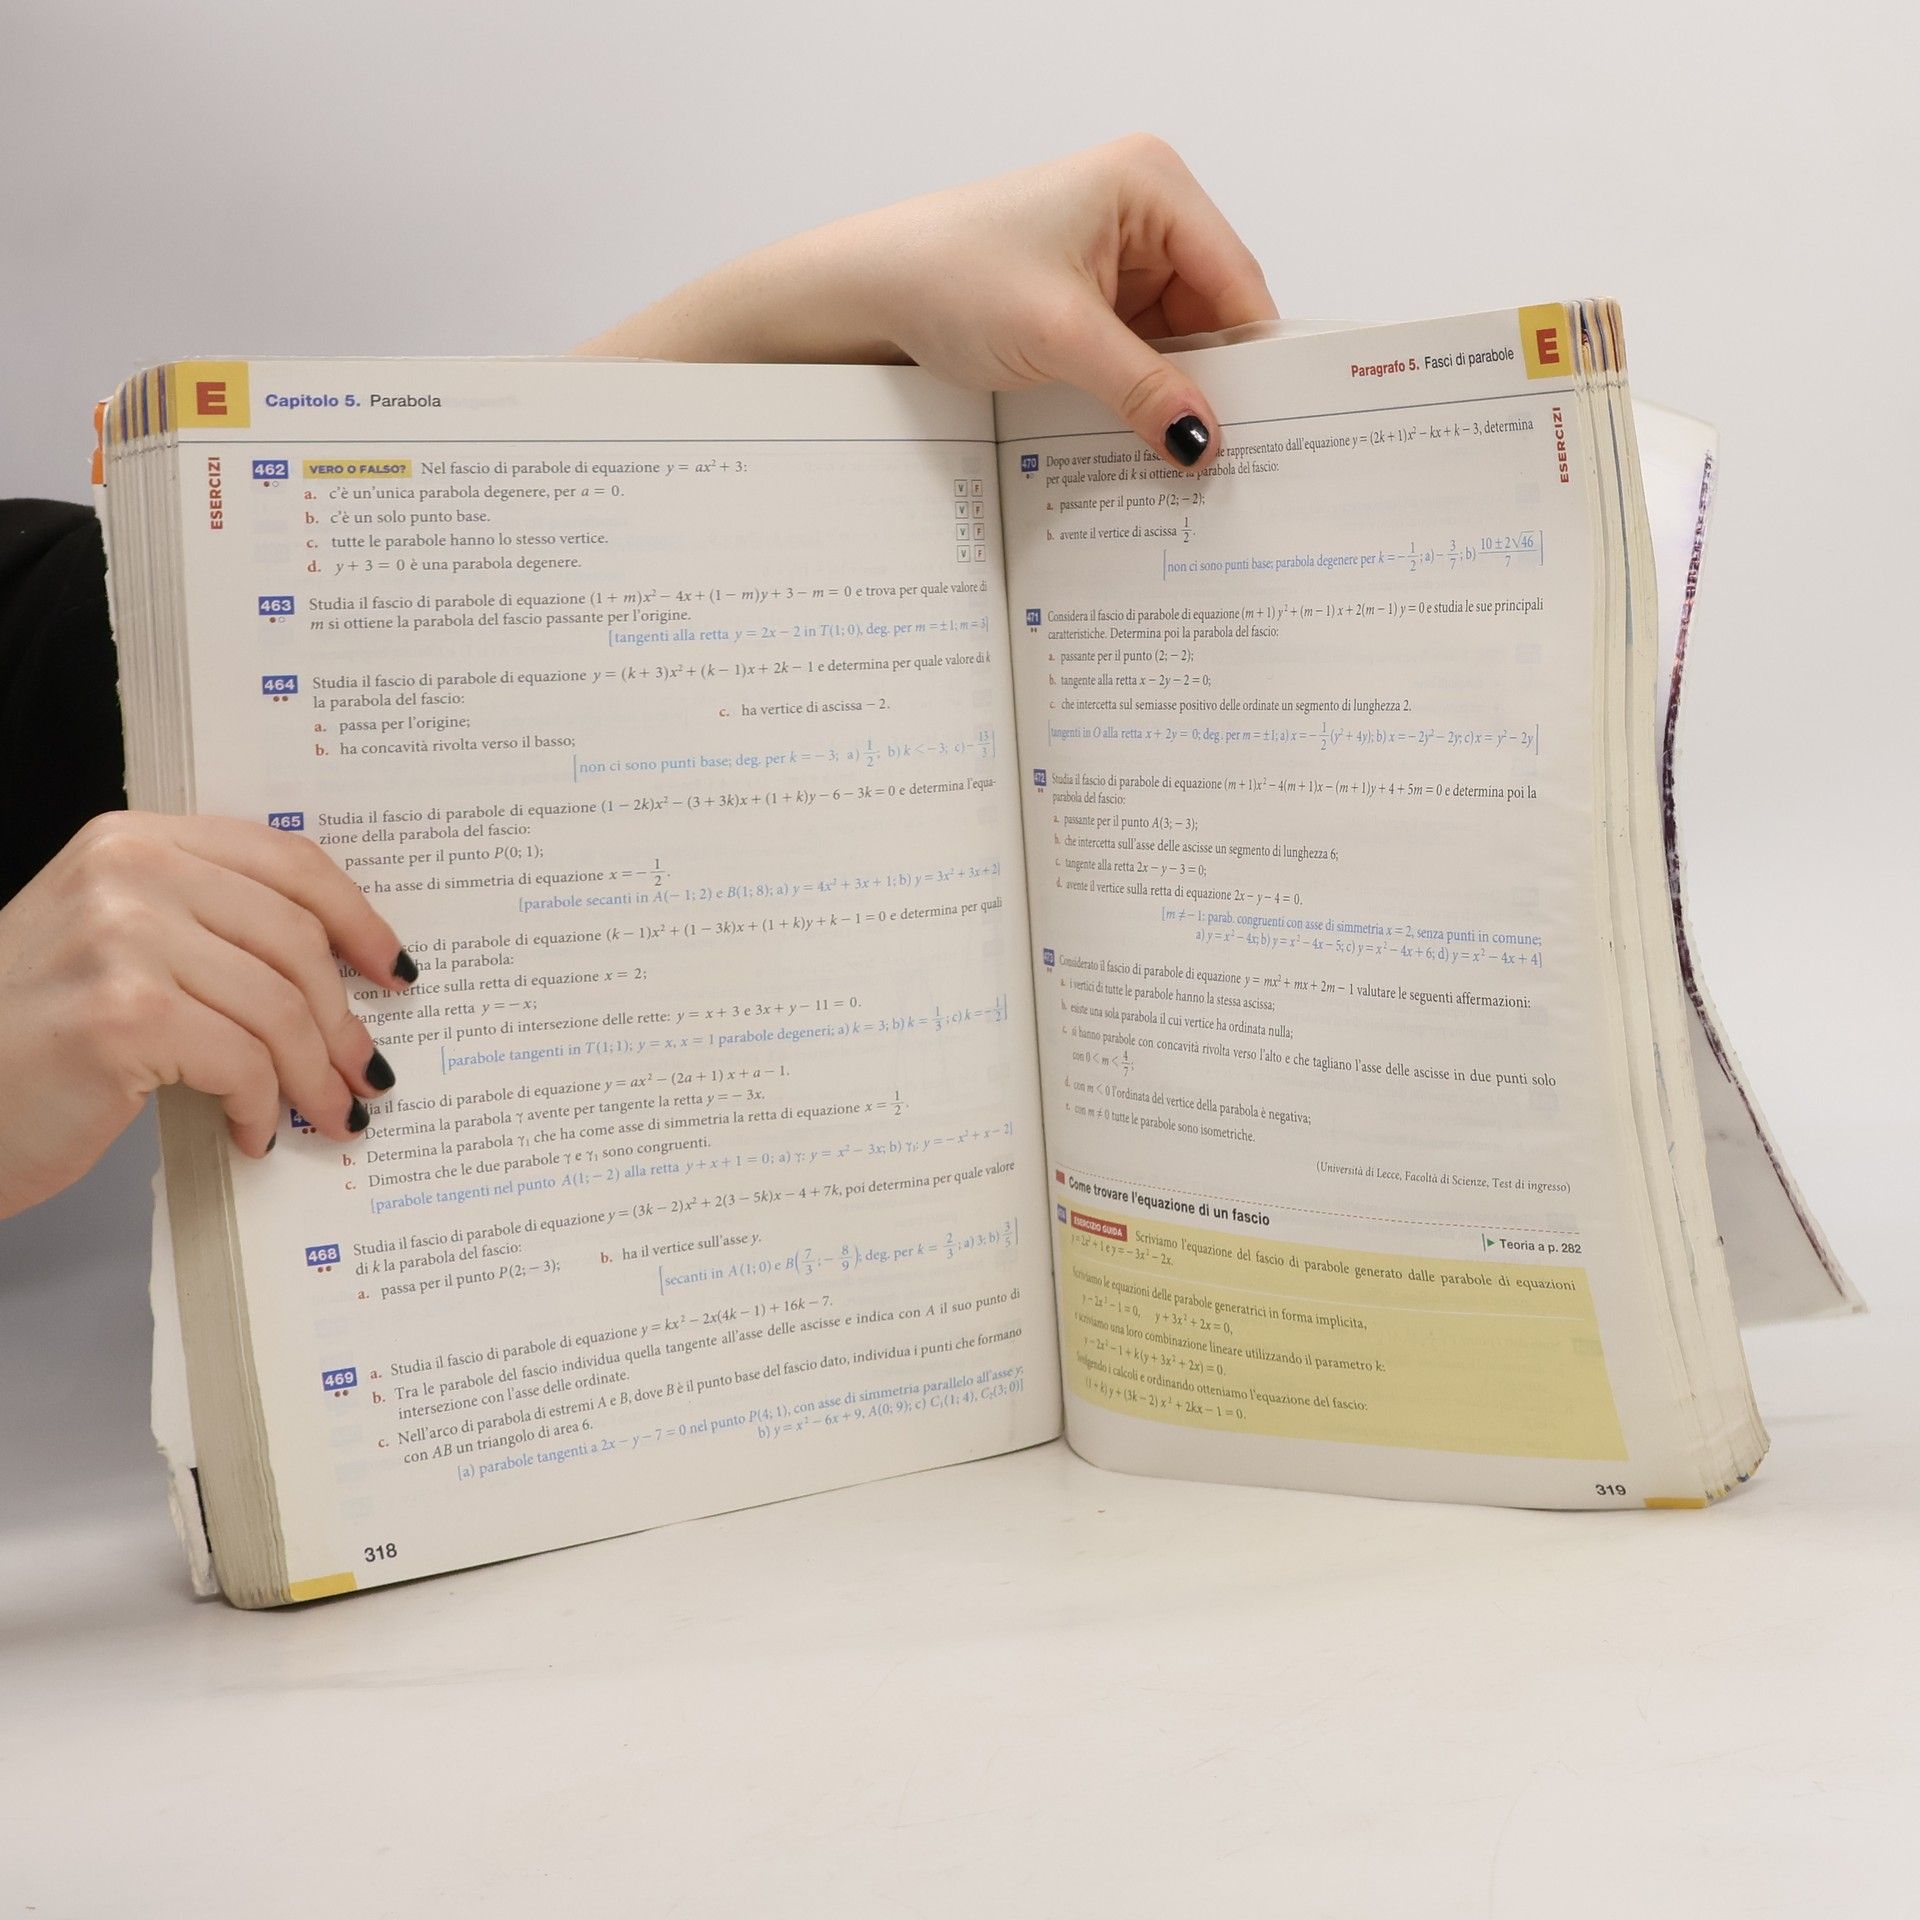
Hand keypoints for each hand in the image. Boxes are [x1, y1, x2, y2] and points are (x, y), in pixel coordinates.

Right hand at [0, 812, 414, 1217]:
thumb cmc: (23, 1035)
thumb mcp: (110, 944)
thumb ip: (203, 926)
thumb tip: (334, 968)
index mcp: (133, 839)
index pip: (286, 861)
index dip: (358, 919)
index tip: (394, 970)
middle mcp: (127, 871)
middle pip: (297, 940)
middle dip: (346, 1018)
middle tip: (369, 1072)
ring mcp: (122, 939)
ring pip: (280, 1007)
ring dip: (318, 1074)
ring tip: (329, 1113)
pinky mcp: (120, 1016)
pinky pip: (243, 1062)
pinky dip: (263, 1106)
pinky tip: (252, 1134)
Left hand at [577, 134, 1275, 470]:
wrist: (866, 291)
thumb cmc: (947, 276)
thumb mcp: (1059, 339)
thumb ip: (1143, 390)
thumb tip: (1205, 442)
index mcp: (1150, 185)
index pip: (1236, 280)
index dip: (1255, 358)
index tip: (1272, 430)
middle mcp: (1143, 210)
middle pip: (1214, 314)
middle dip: (1214, 384)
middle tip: (1231, 462)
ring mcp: (1117, 255)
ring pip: (1179, 343)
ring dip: (1174, 399)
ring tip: (1185, 463)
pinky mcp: (1090, 298)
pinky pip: (1139, 355)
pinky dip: (1141, 398)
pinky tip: (1144, 441)